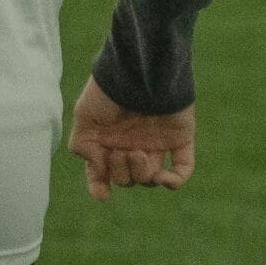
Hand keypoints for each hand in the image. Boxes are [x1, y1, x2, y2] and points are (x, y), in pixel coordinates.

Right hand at [68, 77, 194, 202]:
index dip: (100, 186)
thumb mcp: (84, 116)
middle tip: (121, 152)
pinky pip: (181, 170)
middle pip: (127, 179)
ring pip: (149, 178)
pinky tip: (162, 178)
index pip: (103, 173)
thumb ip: (83, 147)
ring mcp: (156, 143)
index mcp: (108, 139)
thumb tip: (99, 170)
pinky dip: (173, 181)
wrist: (139, 71)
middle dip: (122, 173)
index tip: (103, 193)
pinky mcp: (179, 140)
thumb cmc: (108, 91)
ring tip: (138, 153)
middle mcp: (131, 143)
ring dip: (142, 174)